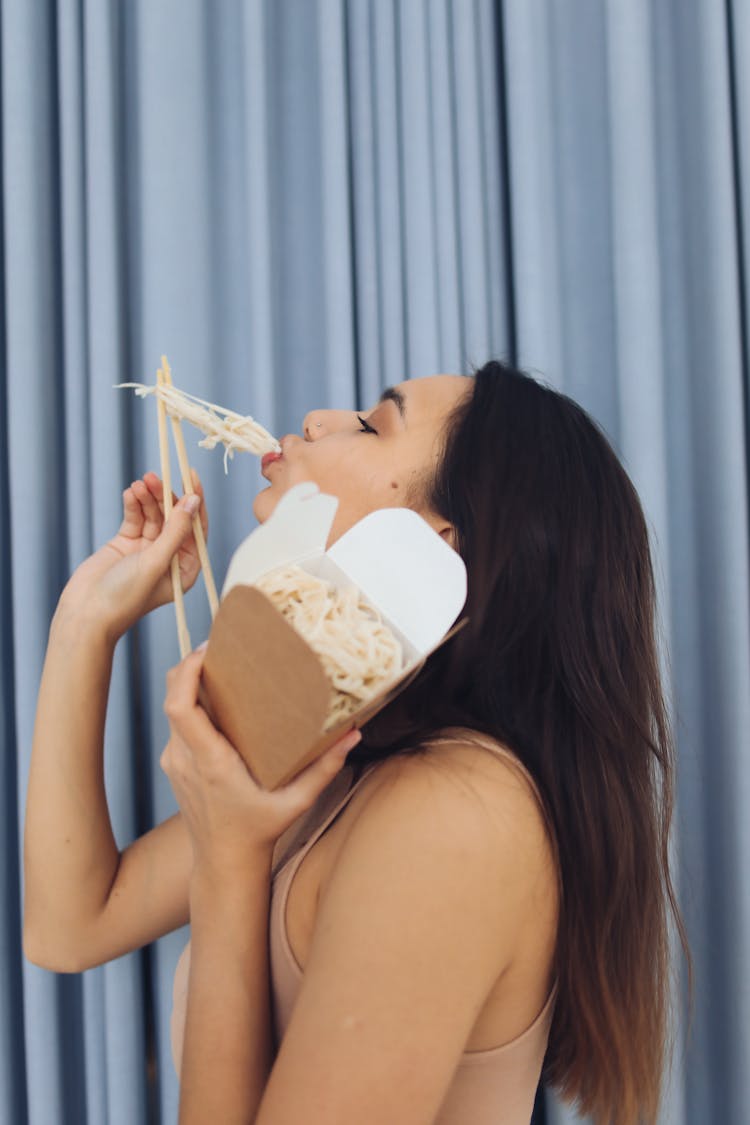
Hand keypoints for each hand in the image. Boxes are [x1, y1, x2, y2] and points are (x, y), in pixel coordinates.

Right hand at [58, 471, 208, 641]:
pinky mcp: (127, 544)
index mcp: (186, 569)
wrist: (86, 613)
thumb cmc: (125, 596)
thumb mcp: (156, 562)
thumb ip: (175, 531)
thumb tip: (193, 501)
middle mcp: (169, 558)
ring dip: (148, 497)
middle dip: (166, 496)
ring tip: (139, 484)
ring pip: (154, 515)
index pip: (196, 529)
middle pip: (174, 518)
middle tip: (154, 476)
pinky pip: (135, 518)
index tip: (190, 476)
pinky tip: (130, 494)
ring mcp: (147, 550)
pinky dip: (133, 505)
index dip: (195, 501)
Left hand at [160, 647, 361, 878]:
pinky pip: (176, 723)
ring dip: (189, 683)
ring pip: (171, 708)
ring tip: (220, 667)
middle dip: (189, 665)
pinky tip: (216, 699)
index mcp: (210, 762)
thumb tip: (353, 734)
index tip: (206, 650)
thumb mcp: (297, 802)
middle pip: (171, 696)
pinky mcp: (175, 764)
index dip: (187, 672)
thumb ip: (325, 768)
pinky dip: (190, 703)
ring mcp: (175, 761)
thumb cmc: (259, 832)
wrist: (223, 863)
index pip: (181, 707)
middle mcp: (185, 758)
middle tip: (218, 646)